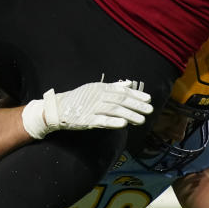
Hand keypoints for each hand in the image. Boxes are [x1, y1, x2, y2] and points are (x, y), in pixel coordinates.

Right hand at [21, 80, 152, 139]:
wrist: (58, 108)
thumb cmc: (79, 99)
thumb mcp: (95, 88)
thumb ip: (113, 86)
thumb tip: (129, 83)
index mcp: (100, 88)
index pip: (122, 91)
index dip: (136, 95)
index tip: (148, 99)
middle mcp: (97, 96)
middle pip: (120, 100)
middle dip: (136, 105)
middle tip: (150, 109)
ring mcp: (92, 108)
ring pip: (114, 110)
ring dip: (129, 115)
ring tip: (141, 120)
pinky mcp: (86, 119)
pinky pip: (102, 120)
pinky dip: (113, 122)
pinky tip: (124, 124)